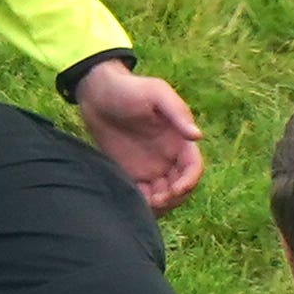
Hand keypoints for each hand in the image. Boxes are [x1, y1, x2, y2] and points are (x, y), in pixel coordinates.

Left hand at [71, 64, 205, 213]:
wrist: (96, 94)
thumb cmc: (129, 89)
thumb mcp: (156, 93)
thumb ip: (177, 113)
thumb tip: (197, 136)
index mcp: (179, 141)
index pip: (193, 168)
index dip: (189, 182)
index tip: (175, 190)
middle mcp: (168, 157)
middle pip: (182, 187)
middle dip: (174, 198)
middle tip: (156, 200)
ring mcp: (150, 168)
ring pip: (164, 196)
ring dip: (159, 204)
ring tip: (144, 203)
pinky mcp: (131, 174)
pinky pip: (143, 196)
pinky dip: (142, 204)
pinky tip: (132, 202)